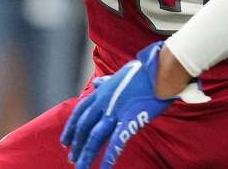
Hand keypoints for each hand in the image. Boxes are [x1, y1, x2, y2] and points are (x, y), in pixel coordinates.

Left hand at [60, 42, 209, 168]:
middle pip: (84, 127)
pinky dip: (109, 158)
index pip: (80, 112)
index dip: (71, 128)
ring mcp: (116, 112)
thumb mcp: (121, 72)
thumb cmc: (146, 70)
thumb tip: (97, 82)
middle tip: (72, 158)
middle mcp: (104, 102)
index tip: (66, 141)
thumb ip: (108, 81)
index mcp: (102, 91)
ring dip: (86, 155)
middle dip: (77, 144)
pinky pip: (116, 143)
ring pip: (95, 138)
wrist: (161, 69)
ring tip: (80, 168)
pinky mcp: (130, 121)